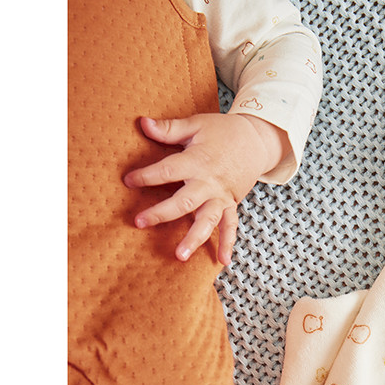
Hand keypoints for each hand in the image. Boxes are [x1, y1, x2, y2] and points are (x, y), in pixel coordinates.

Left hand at [124, 113, 288, 264]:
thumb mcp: (196, 124)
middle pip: (184, 202)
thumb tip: (142, 122)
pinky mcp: (231, 204)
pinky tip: (222, 261)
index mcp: (198, 161)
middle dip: (161, 213)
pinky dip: (227, 243)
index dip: (147, 176)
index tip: (129, 181)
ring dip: (194, 238)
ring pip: (207, 220)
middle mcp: (209, 183)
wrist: (256, 140)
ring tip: (180, 256)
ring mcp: (221, 197)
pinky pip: (230, 226)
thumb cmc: (222, 131)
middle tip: (140, 222)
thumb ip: (169, 129)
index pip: (168, 171)